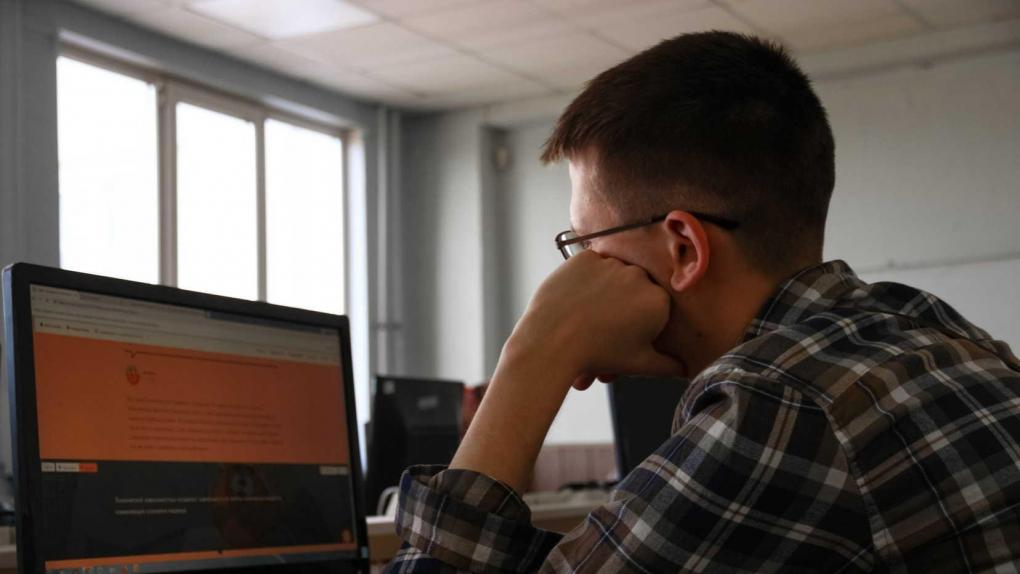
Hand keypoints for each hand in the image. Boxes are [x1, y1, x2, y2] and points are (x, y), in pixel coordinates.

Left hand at [506, 250, 684, 388]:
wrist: (552, 342)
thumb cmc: (598, 355)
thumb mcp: (639, 364)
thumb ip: (668, 364)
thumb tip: (685, 367)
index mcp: (659, 301)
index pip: (656, 307)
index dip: (641, 325)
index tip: (624, 339)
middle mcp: (639, 277)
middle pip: (634, 291)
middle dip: (621, 311)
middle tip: (602, 334)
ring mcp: (611, 263)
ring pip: (612, 277)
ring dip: (604, 294)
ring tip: (586, 320)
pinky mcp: (586, 258)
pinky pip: (591, 266)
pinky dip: (585, 280)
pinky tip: (577, 299)